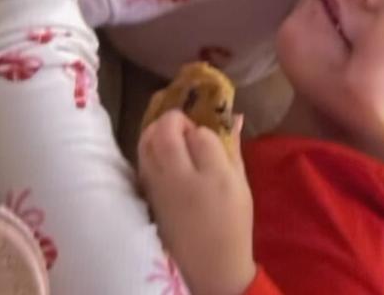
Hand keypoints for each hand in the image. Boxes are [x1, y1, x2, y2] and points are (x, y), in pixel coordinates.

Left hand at [139, 110, 255, 294]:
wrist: (211, 267)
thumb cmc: (233, 224)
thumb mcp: (241, 186)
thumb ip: (233, 149)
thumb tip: (232, 117)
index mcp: (216, 177)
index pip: (202, 135)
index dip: (203, 128)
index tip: (206, 134)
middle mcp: (183, 180)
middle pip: (166, 134)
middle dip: (172, 120)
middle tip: (183, 126)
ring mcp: (160, 191)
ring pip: (146, 145)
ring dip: (156, 131)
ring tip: (170, 136)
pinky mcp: (148, 201)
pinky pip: (143, 164)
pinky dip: (149, 151)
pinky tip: (161, 155)